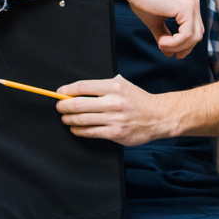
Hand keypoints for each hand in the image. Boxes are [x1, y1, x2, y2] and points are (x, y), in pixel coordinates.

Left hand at [55, 75, 176, 145]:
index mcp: (114, 87)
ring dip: (69, 119)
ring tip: (65, 118)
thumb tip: (78, 90)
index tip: (60, 93)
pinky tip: (75, 129)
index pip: (83, 86)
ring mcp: (114, 119)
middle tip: (59, 107)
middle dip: (63, 106)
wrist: (158, 116)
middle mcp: (113, 102)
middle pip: (78, 104)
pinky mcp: (115, 133)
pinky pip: (90, 132)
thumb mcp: (124, 85)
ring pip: (82, 119)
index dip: (67, 90)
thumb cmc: (139, 100)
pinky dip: (78, 131)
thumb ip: (103, 86)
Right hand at [117, 0, 202, 58]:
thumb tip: (169, 54)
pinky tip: (162, 41)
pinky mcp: (186, 7)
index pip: (195, 31)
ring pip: (194, 37)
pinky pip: (187, 34)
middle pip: (197, 35)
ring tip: (161, 44)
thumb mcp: (157, 22)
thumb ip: (165, 36)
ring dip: (177, 46)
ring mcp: (192, 4)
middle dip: (183, 48)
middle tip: (166, 50)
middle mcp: (193, 3)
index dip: (185, 45)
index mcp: (189, 5)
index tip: (172, 52)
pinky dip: (175, 43)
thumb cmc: (142, 0)